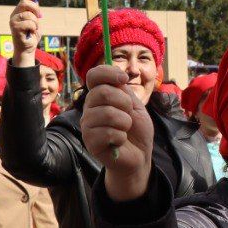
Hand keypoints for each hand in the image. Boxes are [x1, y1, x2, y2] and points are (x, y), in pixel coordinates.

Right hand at [10, 0, 42, 65]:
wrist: (27, 49)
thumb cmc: (31, 36)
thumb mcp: (35, 22)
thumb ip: (34, 13)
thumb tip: (37, 1)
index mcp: (18, 12)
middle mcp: (14, 15)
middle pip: (25, 3)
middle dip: (36, 8)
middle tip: (40, 16)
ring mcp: (13, 21)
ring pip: (29, 15)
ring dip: (36, 22)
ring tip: (33, 29)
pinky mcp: (15, 28)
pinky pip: (30, 23)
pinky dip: (34, 28)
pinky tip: (30, 33)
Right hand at [80, 64, 154, 200]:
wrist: (139, 155)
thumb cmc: (136, 130)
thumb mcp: (135, 106)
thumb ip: (124, 91)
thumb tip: (119, 75)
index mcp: (99, 96)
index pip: (94, 75)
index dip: (108, 73)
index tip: (124, 80)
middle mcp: (90, 108)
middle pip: (101, 93)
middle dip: (124, 102)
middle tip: (129, 114)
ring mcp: (88, 125)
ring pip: (106, 113)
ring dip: (125, 122)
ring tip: (125, 129)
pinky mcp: (89, 141)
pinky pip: (108, 132)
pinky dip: (121, 137)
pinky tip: (120, 141)